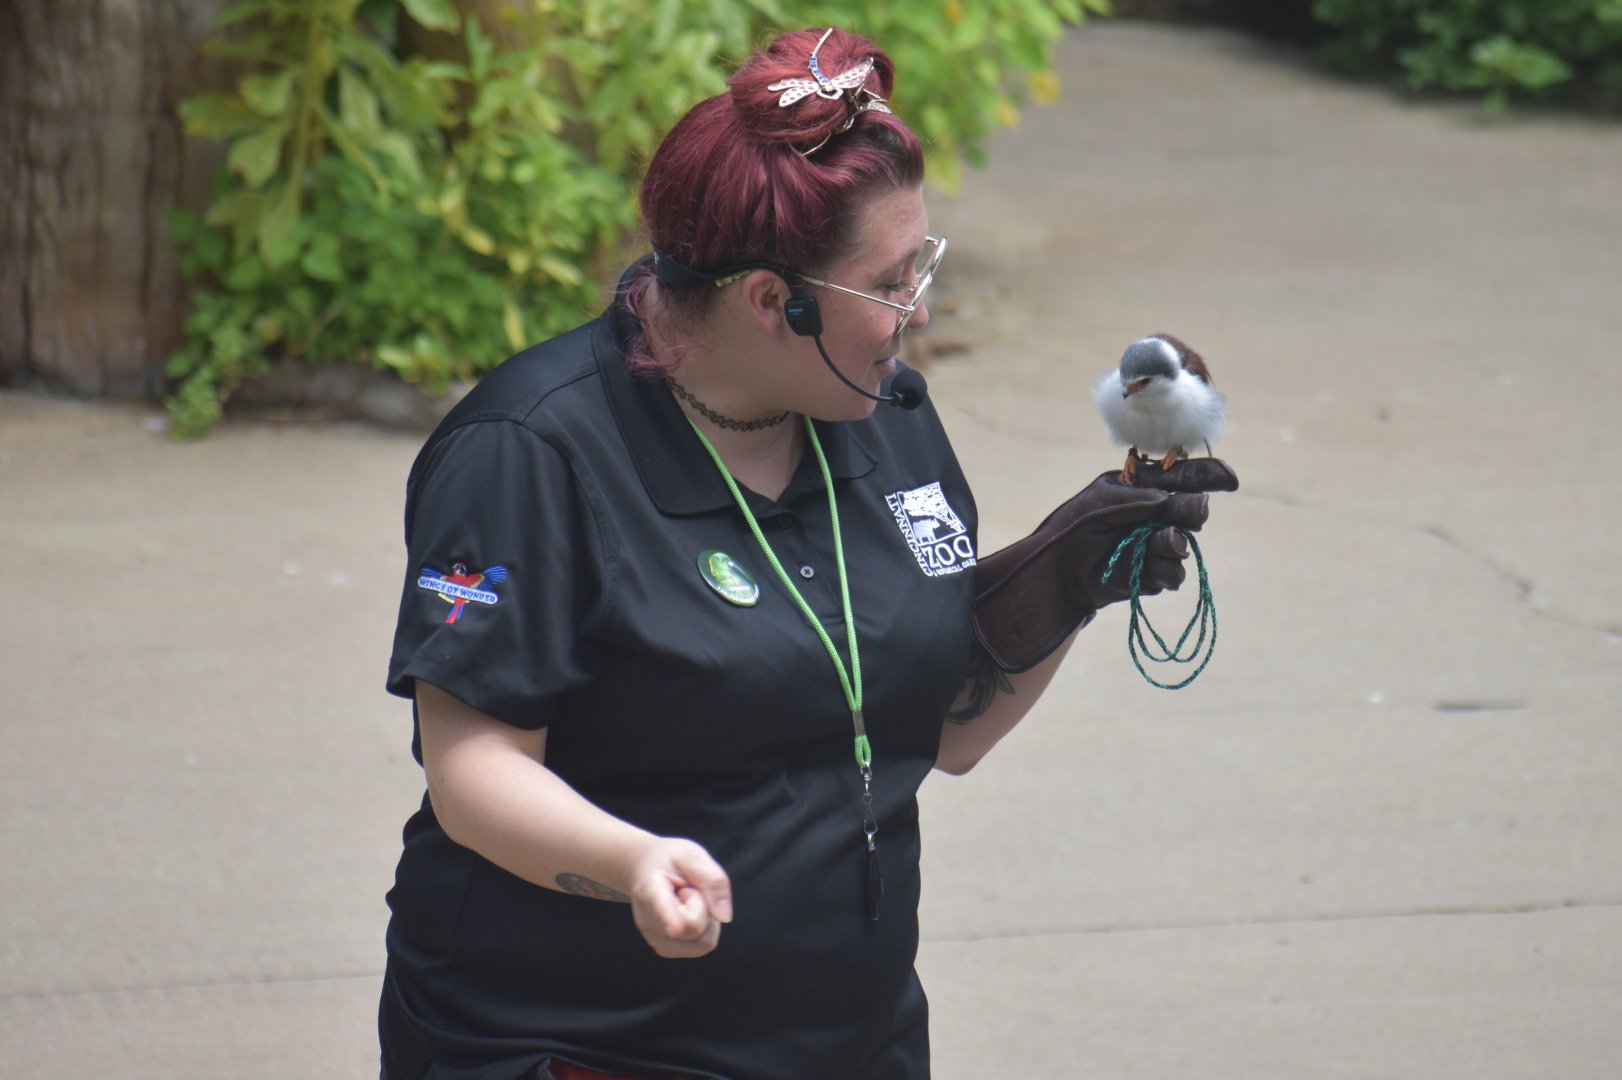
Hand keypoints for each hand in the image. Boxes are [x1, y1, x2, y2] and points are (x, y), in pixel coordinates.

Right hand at [626, 836, 732, 958]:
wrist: (645, 870)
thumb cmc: (671, 861)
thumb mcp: (691, 855)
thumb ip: (712, 879)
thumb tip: (724, 917)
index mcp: (650, 889)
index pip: (660, 905)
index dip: (669, 918)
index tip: (675, 930)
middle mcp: (647, 920)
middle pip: (695, 926)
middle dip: (704, 905)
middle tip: (688, 888)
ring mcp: (654, 939)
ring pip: (703, 942)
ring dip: (706, 919)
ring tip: (687, 901)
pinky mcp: (665, 950)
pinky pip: (702, 946)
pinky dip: (704, 930)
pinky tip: (688, 913)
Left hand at [972, 458, 1237, 671]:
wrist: (1054, 572)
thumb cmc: (1073, 528)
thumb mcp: (1103, 502)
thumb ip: (1141, 499)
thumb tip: (1180, 501)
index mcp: (1142, 488)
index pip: (1182, 478)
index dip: (1209, 476)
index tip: (1229, 480)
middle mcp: (1153, 516)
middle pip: (1190, 511)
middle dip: (1192, 512)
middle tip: (1191, 515)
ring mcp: (1153, 546)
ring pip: (1183, 545)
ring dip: (1176, 544)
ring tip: (1163, 543)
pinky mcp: (1150, 575)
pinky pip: (1172, 573)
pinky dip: (1166, 570)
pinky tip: (1152, 568)